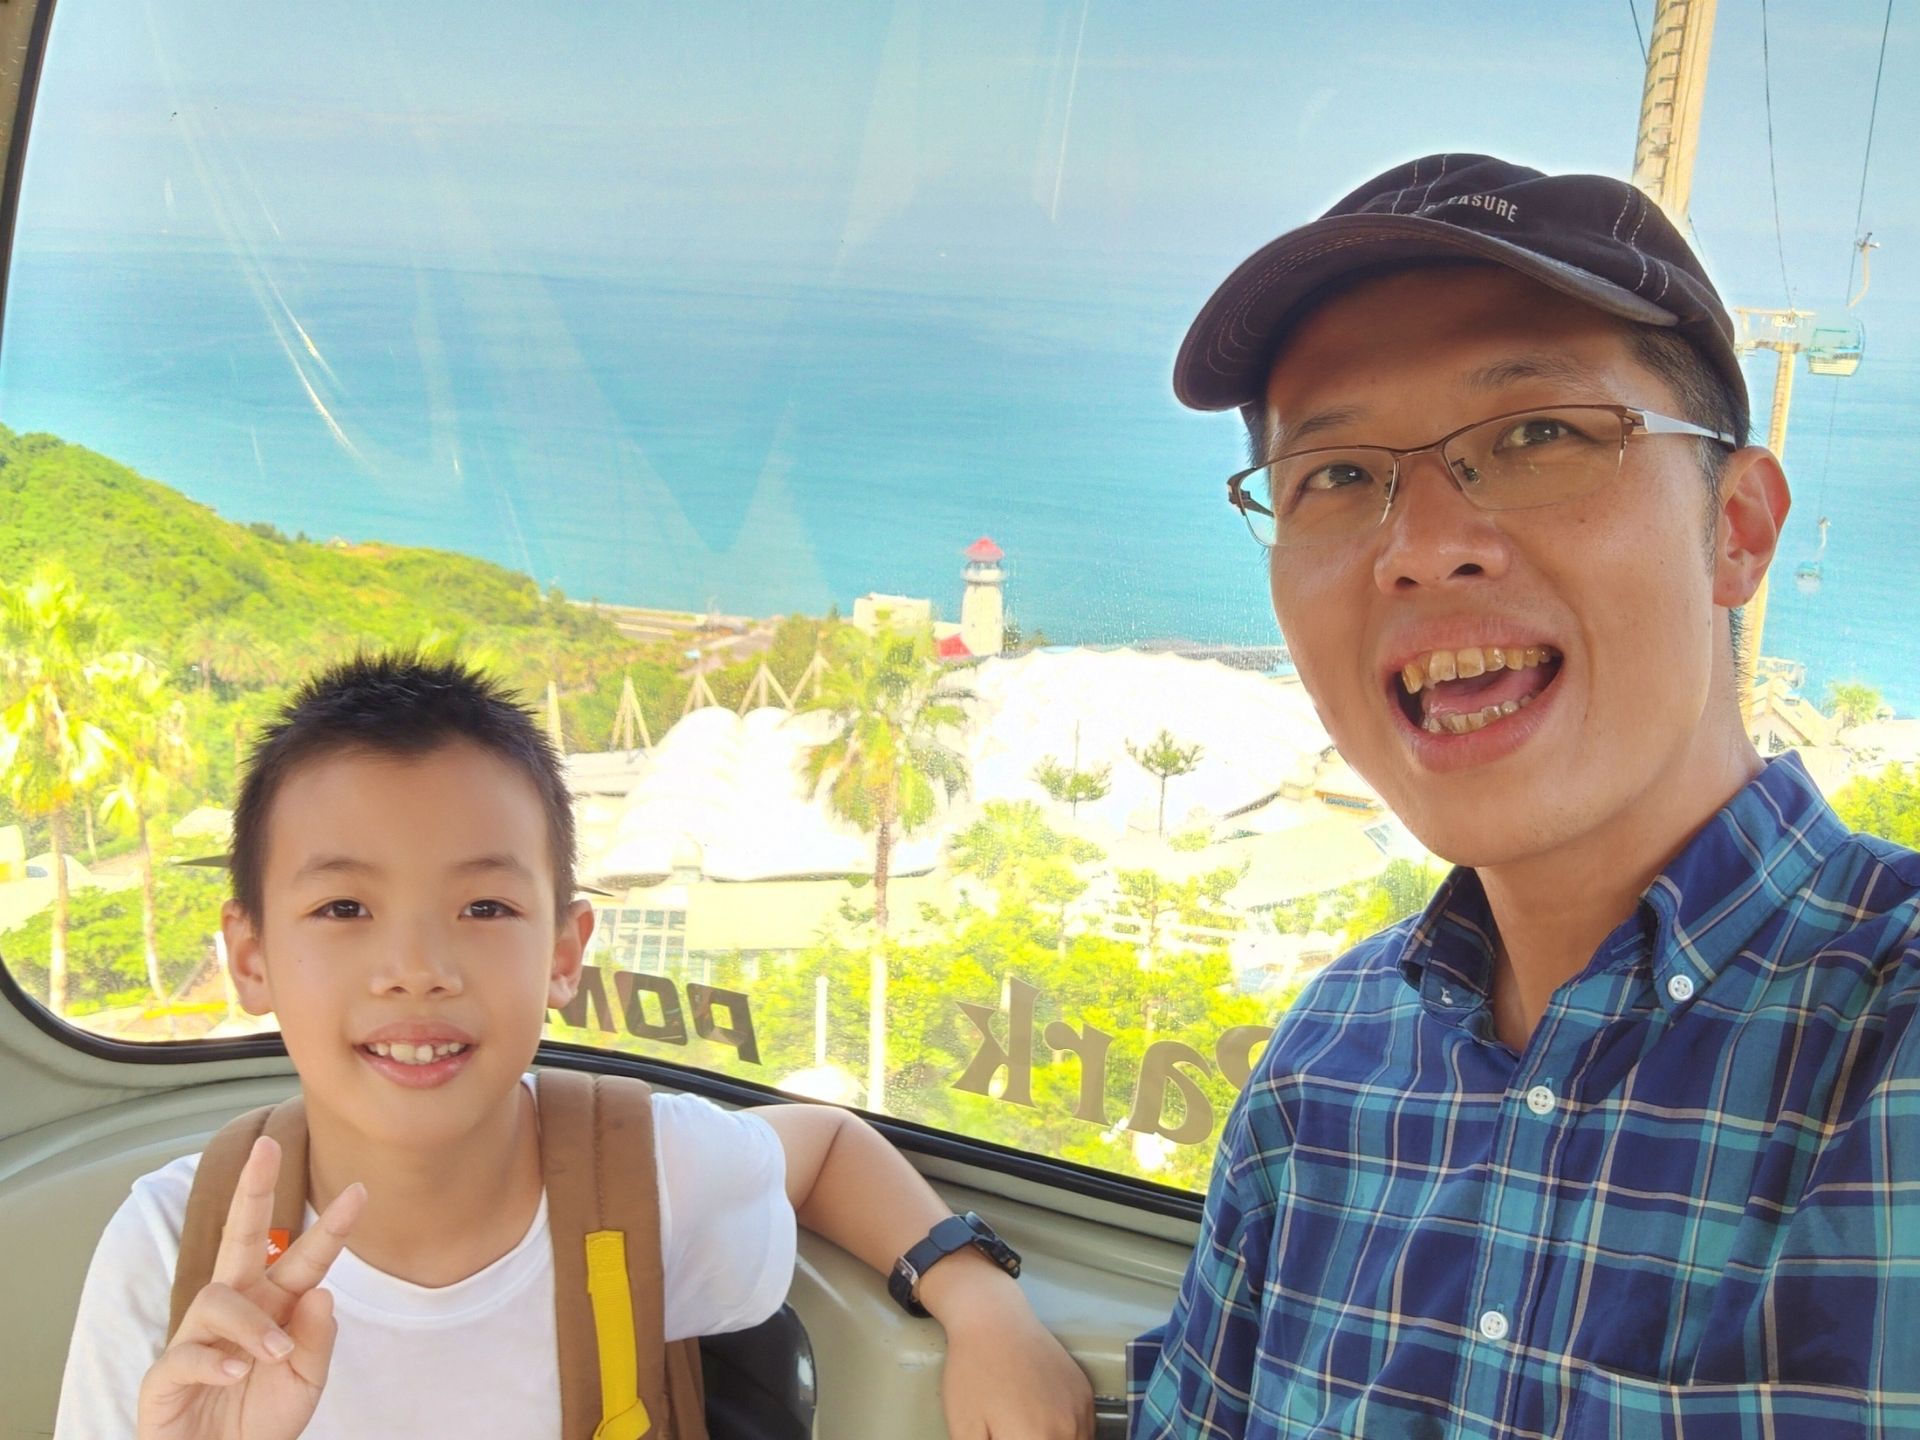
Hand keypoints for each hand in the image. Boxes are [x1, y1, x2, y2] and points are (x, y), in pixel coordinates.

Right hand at [137, 1137, 365, 1439]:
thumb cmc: (260, 1420)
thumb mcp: (305, 1382)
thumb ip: (317, 1340)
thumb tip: (322, 1291)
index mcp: (274, 1304)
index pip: (305, 1257)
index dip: (332, 1226)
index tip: (362, 1189)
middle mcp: (236, 1308)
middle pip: (240, 1236)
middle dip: (253, 1190)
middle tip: (267, 1146)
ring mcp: (197, 1336)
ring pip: (219, 1298)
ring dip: (253, 1325)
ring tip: (273, 1356)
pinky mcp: (166, 1374)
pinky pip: (186, 1352)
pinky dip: (214, 1360)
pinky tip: (234, 1373)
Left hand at [928, 1264, 1093, 1439]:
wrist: (994, 1318)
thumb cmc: (971, 1374)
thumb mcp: (965, 1427)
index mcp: (1032, 1439)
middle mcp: (1065, 1429)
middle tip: (1016, 1433)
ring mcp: (1080, 1409)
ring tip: (1029, 1431)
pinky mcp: (1086, 1393)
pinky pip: (1087, 1431)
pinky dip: (1074, 1437)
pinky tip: (1050, 1430)